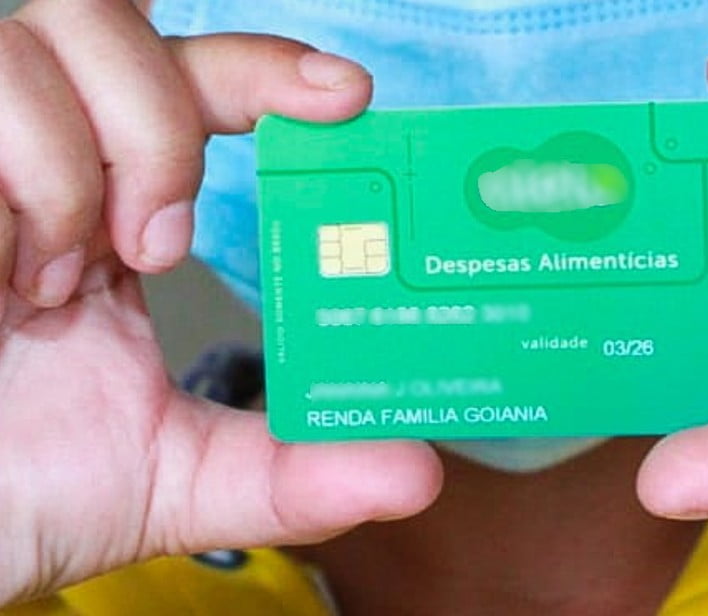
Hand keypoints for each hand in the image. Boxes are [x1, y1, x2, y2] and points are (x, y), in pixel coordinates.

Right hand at [0, 0, 440, 604]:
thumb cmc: (22, 490)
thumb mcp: (175, 477)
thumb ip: (289, 469)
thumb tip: (414, 474)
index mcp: (120, 211)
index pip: (200, 85)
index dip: (269, 68)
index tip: (348, 94)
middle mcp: (53, 158)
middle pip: (122, 22)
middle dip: (164, 121)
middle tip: (160, 245)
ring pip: (46, 39)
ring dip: (76, 166)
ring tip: (59, 279)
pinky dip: (15, 192)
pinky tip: (2, 273)